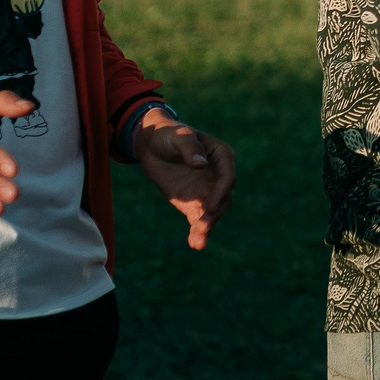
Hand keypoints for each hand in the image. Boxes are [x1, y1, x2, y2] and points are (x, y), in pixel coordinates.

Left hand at [135, 111, 235, 249]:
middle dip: (213, 215)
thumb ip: (190, 148)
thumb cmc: (168, 135)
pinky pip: (199, 219)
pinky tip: (195, 244)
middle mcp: (218, 176)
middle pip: (223, 199)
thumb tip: (202, 164)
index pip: (227, 177)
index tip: (209, 207)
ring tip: (197, 242)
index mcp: (222, 156)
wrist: (151, 145)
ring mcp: (207, 191)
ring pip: (213, 213)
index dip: (220, 193)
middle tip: (201, 227)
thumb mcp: (178, 136)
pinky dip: (198, 232)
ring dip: (207, 227)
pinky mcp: (194, 203)